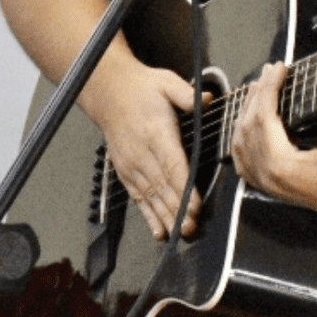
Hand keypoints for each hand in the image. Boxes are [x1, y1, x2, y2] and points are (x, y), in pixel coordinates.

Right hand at [88, 56, 209, 240]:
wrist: (109, 93)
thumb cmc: (142, 88)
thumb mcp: (166, 82)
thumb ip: (186, 94)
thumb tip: (207, 100)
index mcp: (156, 132)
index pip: (173, 165)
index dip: (185, 188)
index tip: (195, 206)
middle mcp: (143, 153)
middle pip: (163, 186)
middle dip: (178, 210)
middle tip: (192, 228)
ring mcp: (132, 165)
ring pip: (152, 196)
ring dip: (166, 217)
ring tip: (179, 234)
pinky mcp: (126, 172)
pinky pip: (139, 197)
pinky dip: (149, 216)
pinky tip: (159, 231)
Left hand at [230, 62, 316, 220]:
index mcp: (282, 167)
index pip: (263, 119)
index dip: (269, 88)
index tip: (279, 68)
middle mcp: (269, 178)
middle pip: (249, 127)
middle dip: (258, 95)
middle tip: (270, 71)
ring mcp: (267, 185)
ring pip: (241, 142)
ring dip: (246, 113)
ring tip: (258, 89)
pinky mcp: (272, 186)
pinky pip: (244, 160)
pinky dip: (243, 137)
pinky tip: (248, 123)